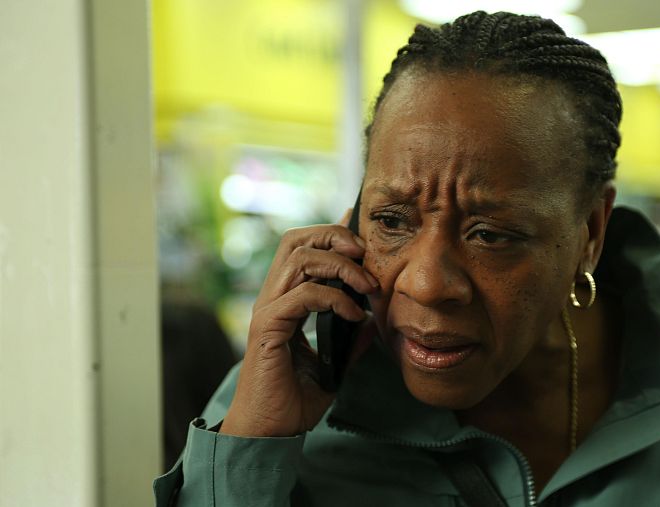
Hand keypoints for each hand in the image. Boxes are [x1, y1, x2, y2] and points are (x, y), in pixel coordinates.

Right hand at [220, 220, 378, 436]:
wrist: (270, 432)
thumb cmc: (293, 401)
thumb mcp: (332, 365)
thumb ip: (349, 340)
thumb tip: (370, 321)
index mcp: (285, 301)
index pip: (302, 248)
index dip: (332, 234)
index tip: (364, 237)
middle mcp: (273, 298)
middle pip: (297, 240)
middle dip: (335, 236)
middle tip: (367, 254)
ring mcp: (268, 310)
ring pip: (300, 258)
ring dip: (342, 265)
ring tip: (368, 286)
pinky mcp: (269, 327)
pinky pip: (304, 294)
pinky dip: (335, 298)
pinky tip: (353, 314)